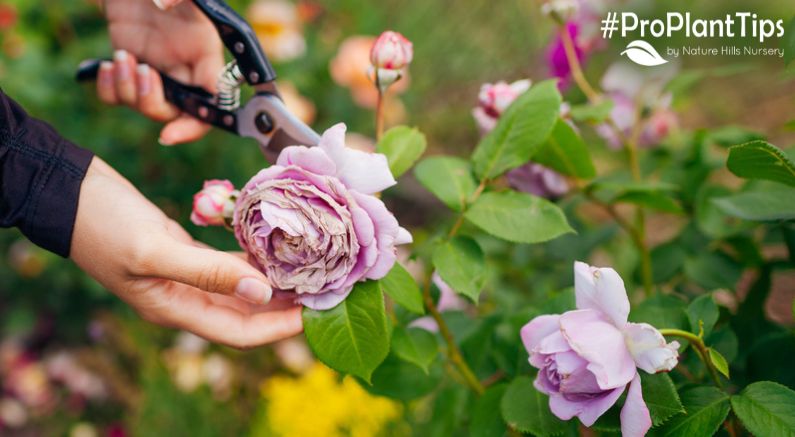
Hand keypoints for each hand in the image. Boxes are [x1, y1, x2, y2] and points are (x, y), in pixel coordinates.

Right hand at [71, 158, 302, 347]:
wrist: (68, 192)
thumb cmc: (103, 224)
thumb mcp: (153, 250)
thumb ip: (207, 273)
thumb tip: (262, 292)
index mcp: (176, 309)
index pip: (240, 333)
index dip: (280, 328)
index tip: (317, 313)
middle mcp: (186, 298)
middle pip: (247, 313)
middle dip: (286, 306)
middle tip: (326, 287)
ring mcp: (185, 276)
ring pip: (242, 285)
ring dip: (274, 279)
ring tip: (313, 266)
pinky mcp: (185, 251)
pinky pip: (229, 260)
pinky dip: (253, 254)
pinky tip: (279, 242)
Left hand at [97, 0, 223, 144]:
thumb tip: (163, 4)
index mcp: (205, 53)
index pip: (213, 102)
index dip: (196, 124)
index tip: (171, 133)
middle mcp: (183, 67)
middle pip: (176, 112)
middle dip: (153, 103)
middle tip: (141, 72)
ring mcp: (156, 69)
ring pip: (144, 106)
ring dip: (128, 91)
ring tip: (121, 58)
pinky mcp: (130, 65)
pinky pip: (118, 96)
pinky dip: (109, 89)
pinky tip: (107, 66)